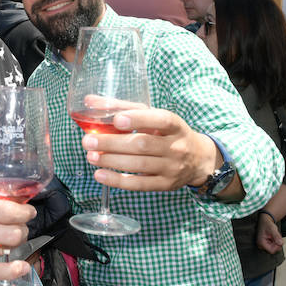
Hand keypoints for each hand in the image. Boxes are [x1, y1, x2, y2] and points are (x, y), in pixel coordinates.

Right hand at [0, 159, 34, 280]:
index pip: (7, 210)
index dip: (25, 211)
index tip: (28, 210)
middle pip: (12, 232)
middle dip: (23, 228)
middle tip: (22, 224)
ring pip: (4, 249)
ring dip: (14, 243)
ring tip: (12, 236)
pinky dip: (11, 271)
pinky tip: (21, 266)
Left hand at [79, 96, 216, 191]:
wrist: (198, 159)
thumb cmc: (167, 133)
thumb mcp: (153, 117)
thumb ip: (123, 108)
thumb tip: (89, 101)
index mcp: (174, 125)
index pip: (160, 120)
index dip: (138, 119)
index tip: (116, 119)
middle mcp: (176, 146)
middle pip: (143, 144)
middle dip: (113, 143)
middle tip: (88, 141)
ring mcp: (172, 167)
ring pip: (139, 165)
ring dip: (112, 161)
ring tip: (91, 156)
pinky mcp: (165, 184)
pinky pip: (140, 184)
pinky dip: (117, 180)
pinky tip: (100, 174)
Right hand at [256, 213, 283, 253]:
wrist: (265, 221)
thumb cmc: (267, 224)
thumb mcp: (272, 229)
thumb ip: (276, 236)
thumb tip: (281, 243)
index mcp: (261, 243)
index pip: (272, 251)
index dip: (277, 246)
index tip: (277, 239)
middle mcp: (261, 245)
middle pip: (273, 250)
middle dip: (276, 244)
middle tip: (275, 236)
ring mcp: (262, 245)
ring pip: (273, 248)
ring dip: (276, 242)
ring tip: (274, 235)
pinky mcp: (265, 244)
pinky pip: (272, 246)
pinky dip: (275, 242)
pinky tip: (273, 237)